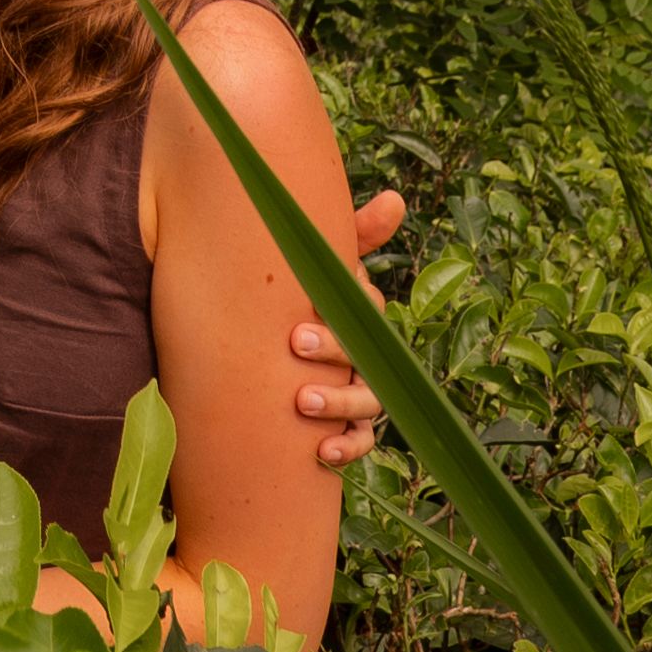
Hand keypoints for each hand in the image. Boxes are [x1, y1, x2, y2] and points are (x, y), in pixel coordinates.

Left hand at [290, 188, 405, 467]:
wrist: (252, 357)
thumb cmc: (287, 301)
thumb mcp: (304, 266)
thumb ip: (348, 235)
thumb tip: (398, 199)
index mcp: (353, 311)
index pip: (366, 306)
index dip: (347, 304)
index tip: (308, 306)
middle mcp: (362, 351)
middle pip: (364, 352)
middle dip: (334, 349)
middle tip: (294, 343)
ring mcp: (356, 390)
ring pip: (366, 400)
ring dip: (339, 404)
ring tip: (301, 402)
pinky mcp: (343, 426)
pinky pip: (361, 442)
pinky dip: (348, 448)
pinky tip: (322, 452)